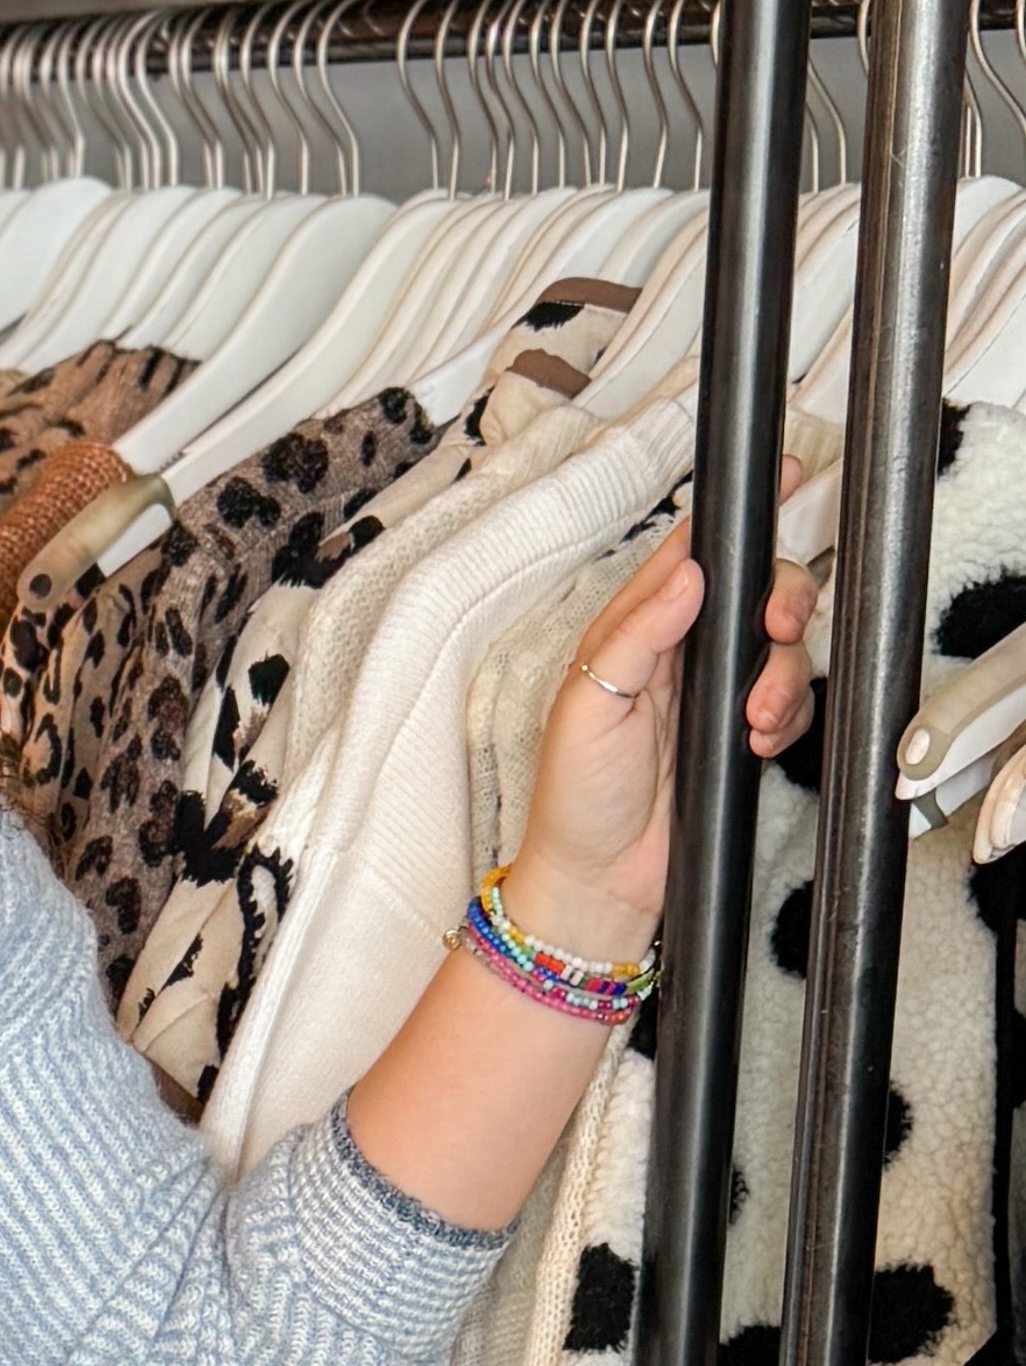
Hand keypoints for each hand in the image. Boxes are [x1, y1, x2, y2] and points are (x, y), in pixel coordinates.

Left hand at [503, 505, 820, 961]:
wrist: (599, 886)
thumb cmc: (575, 801)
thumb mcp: (589, 706)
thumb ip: (638, 634)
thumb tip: (689, 574)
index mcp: (635, 631)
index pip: (693, 554)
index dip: (740, 519)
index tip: (788, 479)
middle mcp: (678, 654)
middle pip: (757, 594)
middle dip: (783, 604)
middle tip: (778, 631)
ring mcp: (713, 696)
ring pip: (781, 650)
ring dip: (783, 676)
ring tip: (753, 718)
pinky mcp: (738, 737)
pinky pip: (789, 705)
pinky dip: (787, 717)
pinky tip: (757, 741)